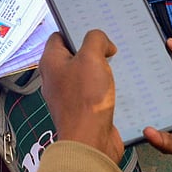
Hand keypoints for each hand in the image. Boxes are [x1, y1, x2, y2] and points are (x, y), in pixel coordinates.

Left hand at [39, 30, 123, 163]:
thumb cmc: (86, 98)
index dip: (76, 30)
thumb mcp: (91, 57)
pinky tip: (121, 83)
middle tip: (111, 47)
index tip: (95, 31)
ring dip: (102, 69)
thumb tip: (104, 45)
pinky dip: (105, 87)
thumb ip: (96, 40)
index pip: (59, 36)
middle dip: (93, 50)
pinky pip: (93, 92)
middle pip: (74, 55)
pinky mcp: (82, 110)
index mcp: (51, 62)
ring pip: (85, 73)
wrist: (90, 141)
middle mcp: (55, 78)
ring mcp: (68, 95)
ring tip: (119, 63)